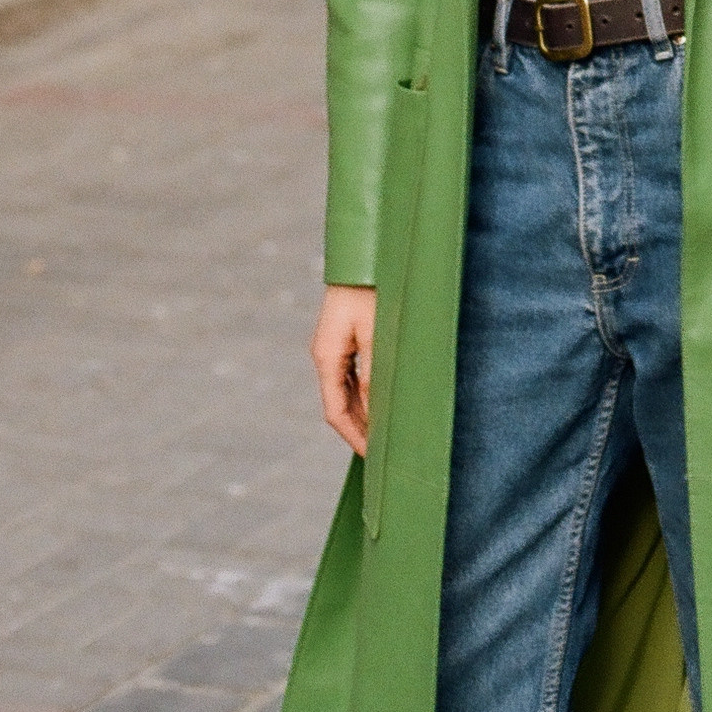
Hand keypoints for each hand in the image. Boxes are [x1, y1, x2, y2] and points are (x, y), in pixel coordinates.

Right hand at [311, 284, 375, 456]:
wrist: (365, 254)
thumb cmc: (373, 289)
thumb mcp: (376, 334)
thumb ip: (374, 374)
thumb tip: (374, 411)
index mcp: (326, 356)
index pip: (335, 411)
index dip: (355, 436)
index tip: (373, 457)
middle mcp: (325, 354)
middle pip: (338, 404)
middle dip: (360, 429)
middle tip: (384, 453)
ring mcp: (333, 347)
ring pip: (345, 392)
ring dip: (363, 412)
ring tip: (386, 434)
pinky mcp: (343, 339)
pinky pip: (351, 376)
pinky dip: (364, 394)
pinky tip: (381, 403)